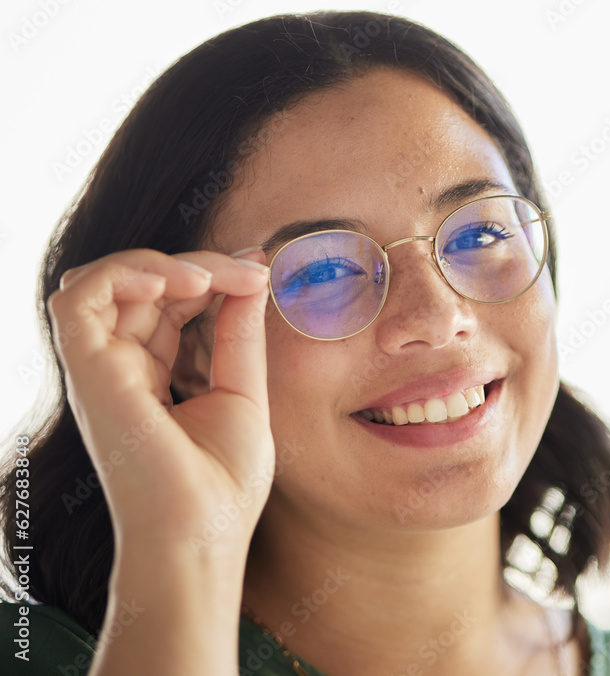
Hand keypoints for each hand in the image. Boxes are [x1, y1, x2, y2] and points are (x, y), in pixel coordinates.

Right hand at [48, 248, 273, 554]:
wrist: (203, 536)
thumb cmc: (224, 484)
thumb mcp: (243, 391)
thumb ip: (239, 333)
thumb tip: (252, 274)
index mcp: (151, 375)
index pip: (167, 302)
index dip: (208, 275)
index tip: (258, 274)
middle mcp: (118, 369)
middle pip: (140, 285)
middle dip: (196, 265)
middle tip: (248, 271)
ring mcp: (100, 371)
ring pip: (104, 281)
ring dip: (156, 263)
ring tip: (206, 279)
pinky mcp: (88, 374)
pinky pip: (77, 299)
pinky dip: (120, 274)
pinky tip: (172, 283)